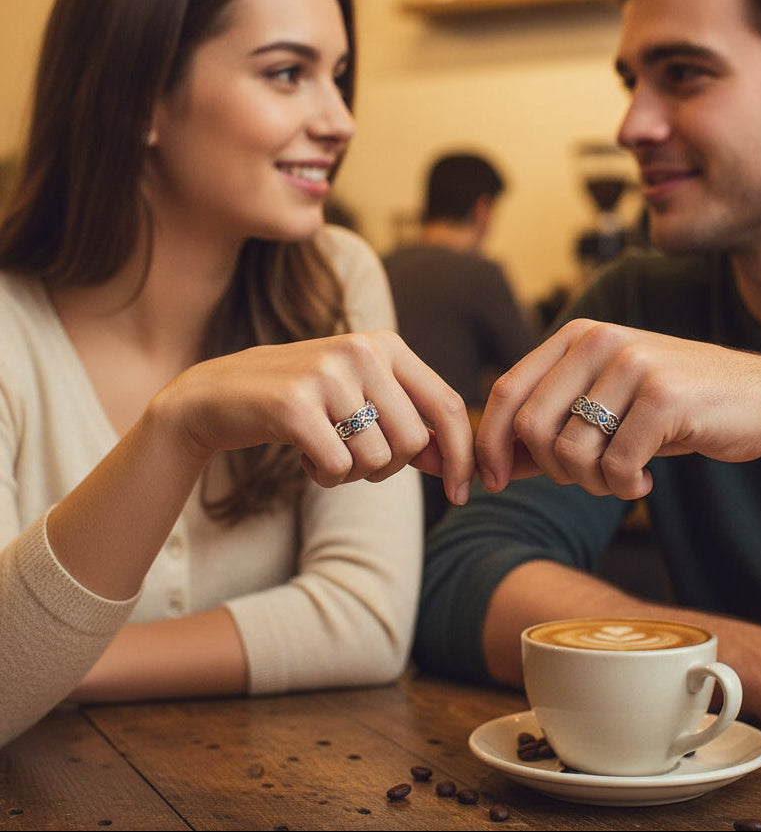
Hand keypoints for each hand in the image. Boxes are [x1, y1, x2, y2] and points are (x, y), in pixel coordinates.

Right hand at [159, 330, 474, 503]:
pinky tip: (304, 454)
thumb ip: (409, 423)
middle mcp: (361, 351)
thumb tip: (457, 465)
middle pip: (413, 441)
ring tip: (325, 448)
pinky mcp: (293, 405)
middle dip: (389, 467)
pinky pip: (339, 468)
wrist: (219, 394)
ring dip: (353, 472)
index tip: (462, 493)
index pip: (446, 405)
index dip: (461, 454)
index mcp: (386, 344)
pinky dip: (326, 476)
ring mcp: (327, 375)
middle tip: (354, 457)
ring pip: (377, 459)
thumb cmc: (303, 401)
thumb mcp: (361, 398)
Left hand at [476, 318, 760, 497]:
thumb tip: (489, 464)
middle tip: (588, 480)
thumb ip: (549, 429)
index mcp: (577, 336)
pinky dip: (622, 487)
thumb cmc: (673, 411)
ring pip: (570, 451)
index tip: (493, 484)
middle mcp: (599, 339)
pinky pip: (613, 465)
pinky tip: (644, 479)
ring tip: (620, 478)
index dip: (490, 445)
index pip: (508, 392)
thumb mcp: (605, 410)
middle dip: (552, 471)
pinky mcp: (663, 396)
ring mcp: (632, 364)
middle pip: (532, 426)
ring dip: (590, 483)